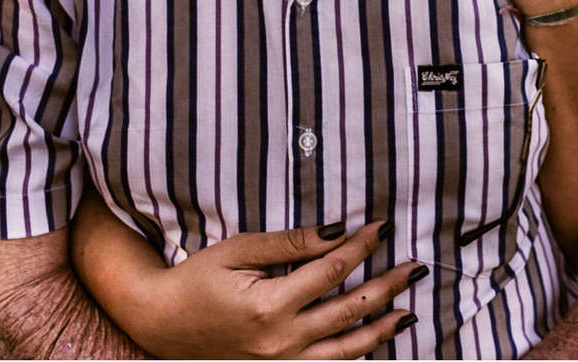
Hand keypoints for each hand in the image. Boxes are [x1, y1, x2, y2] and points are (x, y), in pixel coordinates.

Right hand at [95, 220, 424, 358]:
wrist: (162, 324)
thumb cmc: (198, 280)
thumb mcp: (240, 251)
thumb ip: (291, 244)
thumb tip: (337, 231)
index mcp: (269, 305)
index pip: (331, 271)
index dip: (361, 247)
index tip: (382, 228)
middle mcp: (280, 340)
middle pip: (349, 310)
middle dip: (387, 286)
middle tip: (415, 267)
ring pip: (346, 349)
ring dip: (382, 328)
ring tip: (409, 312)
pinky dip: (355, 354)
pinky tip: (374, 340)